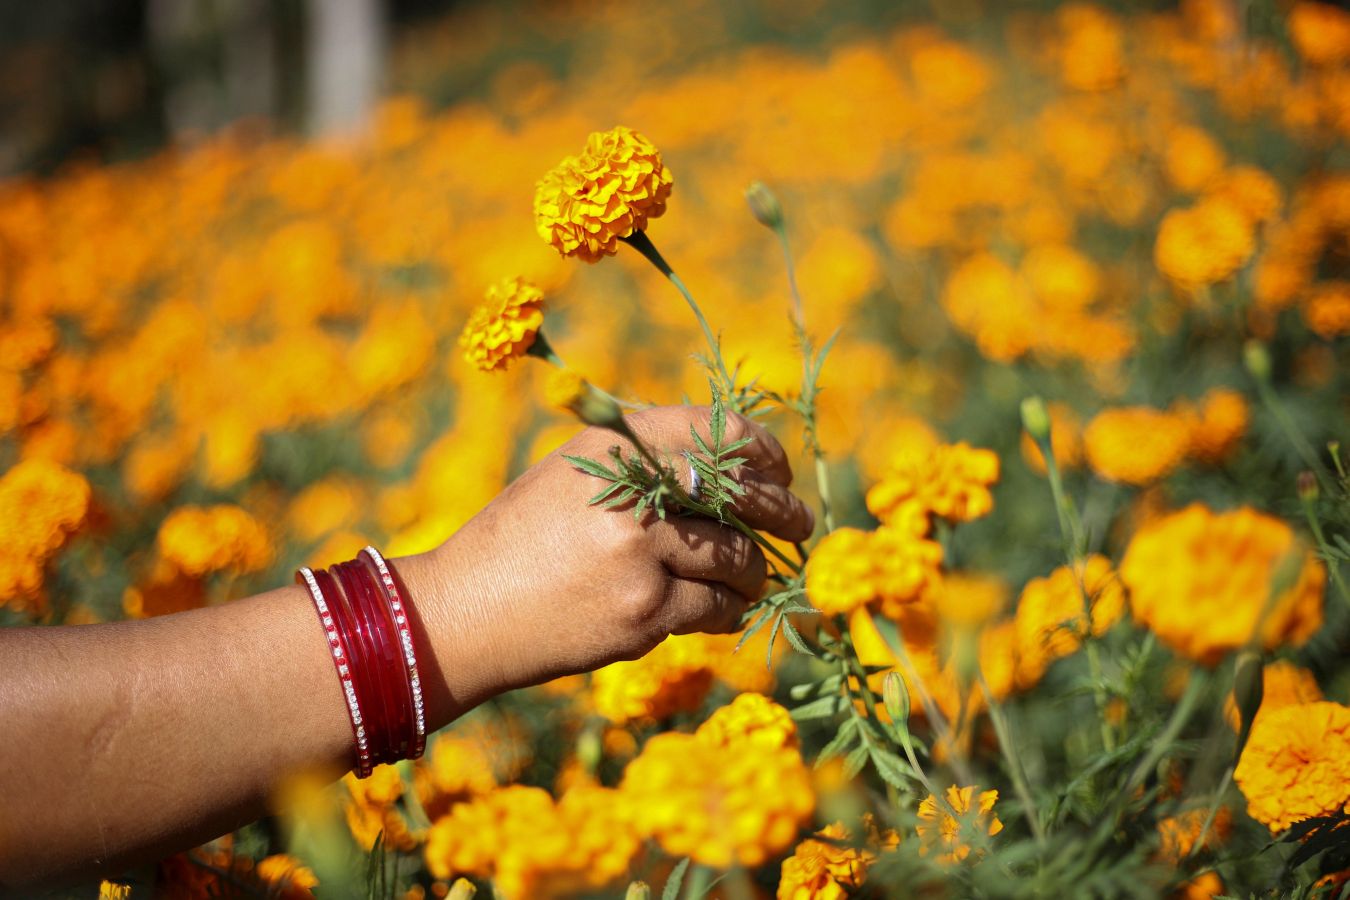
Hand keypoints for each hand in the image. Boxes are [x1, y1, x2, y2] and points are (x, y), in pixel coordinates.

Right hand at [404, 406, 814, 708]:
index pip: (720, 432)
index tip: (780, 472)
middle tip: (800, 526)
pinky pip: (716, 606)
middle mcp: (631, 488)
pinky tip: (721, 611)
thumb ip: (646, 465)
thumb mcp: (576, 476)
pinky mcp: (643, 610)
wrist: (463, 611)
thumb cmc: (522, 542)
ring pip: (737, 558)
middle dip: (783, 512)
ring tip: (752, 579)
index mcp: (615, 442)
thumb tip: (740, 472)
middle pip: (743, 493)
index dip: (764, 453)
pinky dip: (727, 610)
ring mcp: (639, 551)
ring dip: (753, 572)